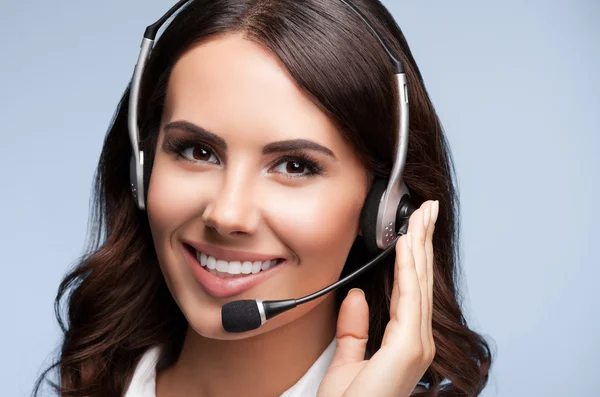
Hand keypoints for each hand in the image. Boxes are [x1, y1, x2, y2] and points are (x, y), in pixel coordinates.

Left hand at [317, 200, 438, 396]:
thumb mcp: (347, 361)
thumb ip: (354, 330)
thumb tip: (357, 296)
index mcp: (406, 342)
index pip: (410, 289)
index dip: (413, 256)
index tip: (413, 229)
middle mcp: (418, 342)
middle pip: (420, 281)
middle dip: (424, 242)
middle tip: (427, 209)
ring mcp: (417, 346)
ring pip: (418, 284)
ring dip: (420, 246)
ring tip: (421, 216)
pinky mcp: (408, 349)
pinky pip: (408, 299)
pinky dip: (408, 269)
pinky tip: (407, 245)